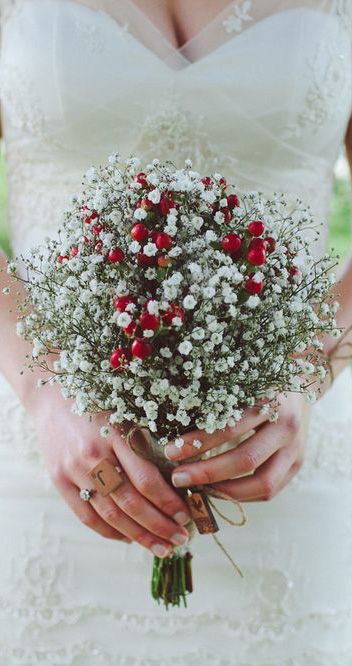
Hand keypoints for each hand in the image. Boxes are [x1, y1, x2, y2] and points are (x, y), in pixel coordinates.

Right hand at [29, 385, 190, 556]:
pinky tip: (130, 538)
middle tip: (181, 539)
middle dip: (159, 526)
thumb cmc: (100, 405)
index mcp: (115, 434)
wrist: (52, 399)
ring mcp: (73, 471)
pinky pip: (87, 516)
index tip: (187, 516)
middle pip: (130, 503)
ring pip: (110, 515)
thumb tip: (179, 482)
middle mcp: (93, 455)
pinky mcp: (59, 481)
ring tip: (161, 547)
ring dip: (139, 536)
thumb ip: (147, 446)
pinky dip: (110, 532)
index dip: (168, 502)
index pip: (146, 479)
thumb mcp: (127, 415)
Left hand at [164, 393, 310, 501]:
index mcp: (270, 400)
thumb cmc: (259, 383)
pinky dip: (242, 495)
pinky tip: (220, 491)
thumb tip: (175, 430)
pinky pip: (269, 490)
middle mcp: (287, 425)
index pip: (229, 428)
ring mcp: (296, 447)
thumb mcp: (241, 384)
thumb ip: (217, 403)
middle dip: (207, 473)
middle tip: (178, 477)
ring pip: (261, 482)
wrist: (301, 383)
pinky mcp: (297, 464)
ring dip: (225, 491)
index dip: (198, 443)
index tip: (170, 451)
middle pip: (245, 459)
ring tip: (197, 490)